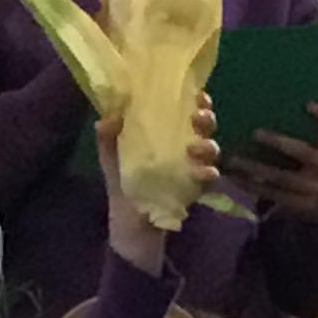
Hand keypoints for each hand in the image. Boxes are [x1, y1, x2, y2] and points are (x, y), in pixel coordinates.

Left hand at [98, 100, 220, 269]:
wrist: (130, 223)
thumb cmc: (123, 184)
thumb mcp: (111, 159)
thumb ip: (107, 139)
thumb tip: (105, 118)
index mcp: (165, 133)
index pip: (184, 109)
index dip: (194, 99)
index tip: (195, 94)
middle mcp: (183, 145)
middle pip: (204, 126)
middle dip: (206, 118)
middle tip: (198, 118)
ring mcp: (193, 166)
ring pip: (212, 148)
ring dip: (208, 145)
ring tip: (196, 148)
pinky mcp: (197, 188)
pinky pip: (211, 177)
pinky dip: (210, 173)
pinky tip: (204, 173)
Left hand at [223, 100, 317, 222]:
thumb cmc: (314, 169)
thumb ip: (308, 134)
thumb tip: (267, 108)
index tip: (308, 105)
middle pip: (302, 152)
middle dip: (278, 142)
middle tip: (255, 133)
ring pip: (282, 176)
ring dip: (254, 168)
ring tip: (233, 160)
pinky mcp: (305, 206)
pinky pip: (274, 194)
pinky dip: (252, 186)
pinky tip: (235, 178)